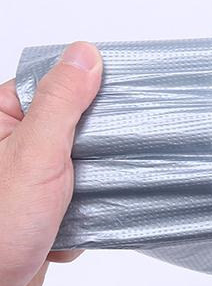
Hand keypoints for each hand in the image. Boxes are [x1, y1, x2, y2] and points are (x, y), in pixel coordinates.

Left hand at [0, 42, 101, 285]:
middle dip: (97, 149)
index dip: (94, 88)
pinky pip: (82, 198)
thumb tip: (86, 54)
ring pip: (84, 164)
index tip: (125, 96)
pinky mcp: (41, 209)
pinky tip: (70, 231)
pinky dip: (86, 215)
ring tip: (84, 203)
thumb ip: (62, 103)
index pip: (58, 83)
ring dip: (93, 188)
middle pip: (78, 124)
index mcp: (2, 119)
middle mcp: (13, 145)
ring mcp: (27, 178)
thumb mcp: (35, 156)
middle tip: (103, 162)